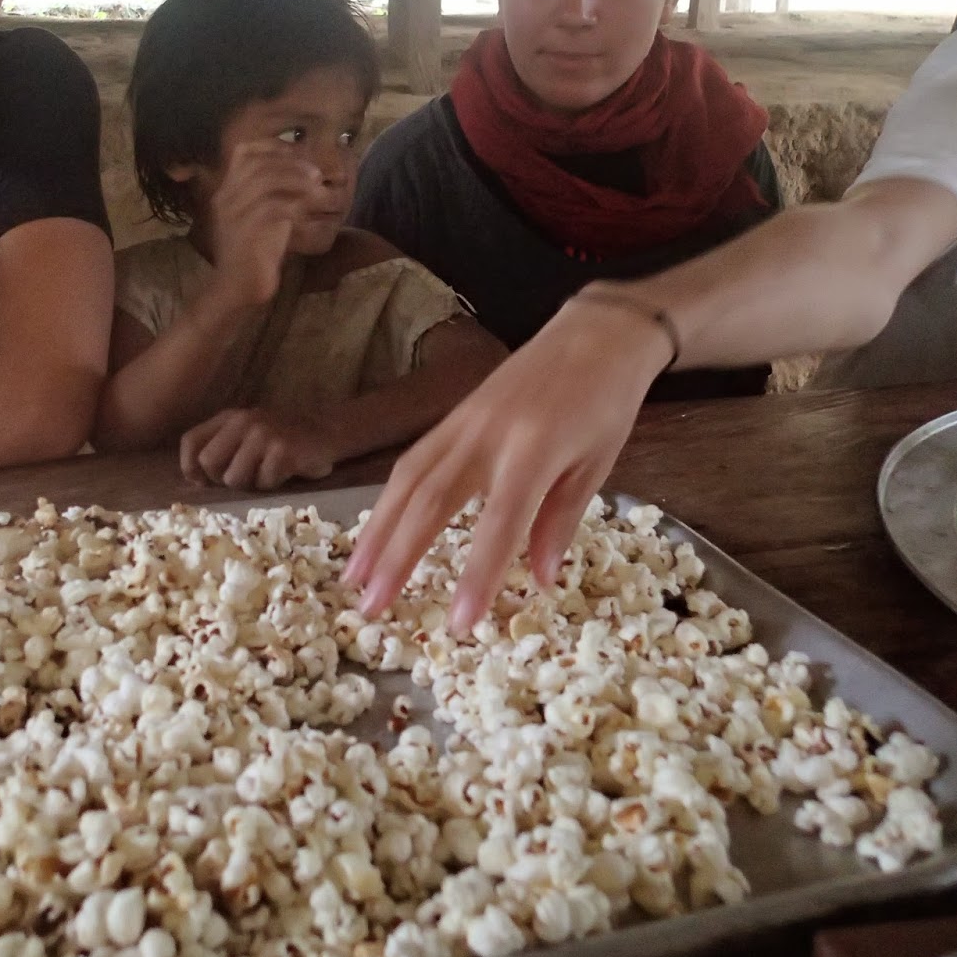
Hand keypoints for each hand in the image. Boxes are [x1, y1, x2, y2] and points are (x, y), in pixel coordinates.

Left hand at [180, 408, 336, 489]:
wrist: (328, 430)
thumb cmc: (283, 438)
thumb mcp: (248, 433)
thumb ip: (221, 447)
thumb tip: (195, 478)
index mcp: (229, 417)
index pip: (191, 441)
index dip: (189, 466)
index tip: (202, 481)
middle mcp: (243, 421)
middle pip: (208, 462)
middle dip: (221, 478)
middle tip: (242, 478)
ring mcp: (263, 435)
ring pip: (234, 478)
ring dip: (251, 484)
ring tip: (267, 472)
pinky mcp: (283, 451)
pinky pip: (263, 482)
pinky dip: (273, 484)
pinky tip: (285, 472)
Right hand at [206, 141, 321, 307]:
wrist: (237, 289)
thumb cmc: (254, 254)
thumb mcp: (259, 218)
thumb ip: (270, 195)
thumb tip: (303, 172)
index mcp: (226, 192)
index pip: (243, 152)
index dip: (273, 146)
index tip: (299, 152)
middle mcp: (226, 198)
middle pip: (258, 163)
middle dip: (291, 162)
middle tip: (316, 173)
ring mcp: (234, 214)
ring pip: (267, 181)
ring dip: (297, 179)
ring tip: (318, 186)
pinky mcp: (248, 231)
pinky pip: (275, 207)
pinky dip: (296, 204)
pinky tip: (310, 209)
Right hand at [341, 297, 673, 636]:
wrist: (593, 334)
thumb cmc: (604, 403)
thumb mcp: (596, 465)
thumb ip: (561, 522)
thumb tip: (540, 583)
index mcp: (535, 450)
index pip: (499, 523)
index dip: (477, 574)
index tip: (459, 623)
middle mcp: (487, 436)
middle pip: (430, 501)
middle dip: (397, 558)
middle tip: (370, 608)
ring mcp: (462, 423)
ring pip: (406, 481)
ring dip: (376, 531)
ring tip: (352, 577)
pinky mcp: (450, 418)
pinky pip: (411, 463)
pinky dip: (386, 500)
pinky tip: (373, 531)